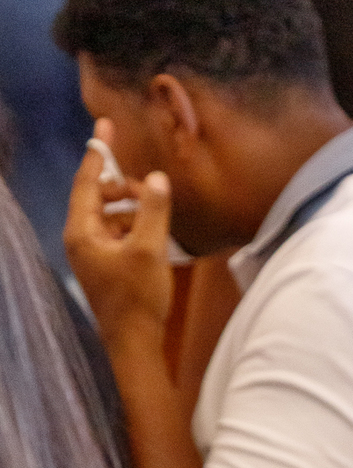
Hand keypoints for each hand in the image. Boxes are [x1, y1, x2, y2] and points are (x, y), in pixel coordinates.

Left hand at [64, 122, 173, 347]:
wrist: (135, 344)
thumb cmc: (138, 298)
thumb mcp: (150, 249)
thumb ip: (153, 210)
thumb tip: (156, 178)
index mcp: (82, 231)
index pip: (88, 181)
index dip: (99, 151)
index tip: (105, 123)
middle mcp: (81, 238)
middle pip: (99, 196)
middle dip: (124, 187)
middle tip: (150, 189)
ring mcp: (92, 254)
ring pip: (111, 216)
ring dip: (133, 210)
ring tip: (157, 218)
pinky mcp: (106, 266)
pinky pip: (118, 233)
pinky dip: (135, 228)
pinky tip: (155, 237)